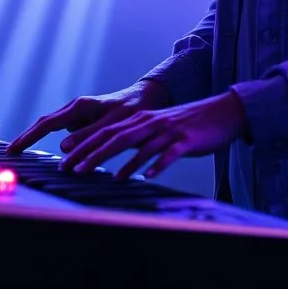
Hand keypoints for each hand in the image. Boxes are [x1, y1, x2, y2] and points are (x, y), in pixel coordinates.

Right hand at [5, 78, 170, 155]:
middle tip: (11, 152)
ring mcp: (78, 114)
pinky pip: (66, 133)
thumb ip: (89, 135)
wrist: (146, 99)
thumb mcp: (113, 124)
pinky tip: (55, 156)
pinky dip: (59, 144)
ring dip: (40, 140)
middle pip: (44, 124)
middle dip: (27, 137)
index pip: (47, 123)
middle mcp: (76, 108)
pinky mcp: (83, 121)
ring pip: (54, 129)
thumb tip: (63, 148)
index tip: (14, 149)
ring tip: (23, 153)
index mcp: (80, 106)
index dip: (29, 137)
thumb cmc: (132, 110)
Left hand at [60, 91, 249, 179]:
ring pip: (139, 145)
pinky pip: (169, 153)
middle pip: (115, 138)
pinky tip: (146, 176)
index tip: (66, 161)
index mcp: (140, 120)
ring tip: (103, 176)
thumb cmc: (188, 125)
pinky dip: (156, 164)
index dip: (84, 146)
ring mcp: (168, 131)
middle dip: (90, 154)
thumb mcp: (158, 129)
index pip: (105, 133)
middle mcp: (150, 123)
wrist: (222, 113)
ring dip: (120, 162)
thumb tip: (115, 159)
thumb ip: (137, 142)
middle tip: (71, 169)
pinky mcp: (186, 140)